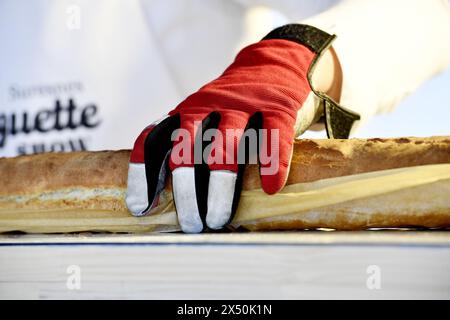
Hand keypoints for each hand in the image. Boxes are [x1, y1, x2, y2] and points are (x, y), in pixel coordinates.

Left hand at [126, 24, 358, 232]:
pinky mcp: (278, 107)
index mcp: (188, 111)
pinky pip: (273, 136)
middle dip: (185, 192)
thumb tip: (174, 196)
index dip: (144, 174)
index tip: (142, 207)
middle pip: (187, 150)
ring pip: (225, 147)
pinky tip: (270, 188)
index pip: (155, 139)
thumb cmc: (235, 104)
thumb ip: (192, 142)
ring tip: (218, 218)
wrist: (275, 63)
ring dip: (219, 186)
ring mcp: (243, 106)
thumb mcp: (205, 114)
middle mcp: (209, 107)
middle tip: (191, 224)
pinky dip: (272, 164)